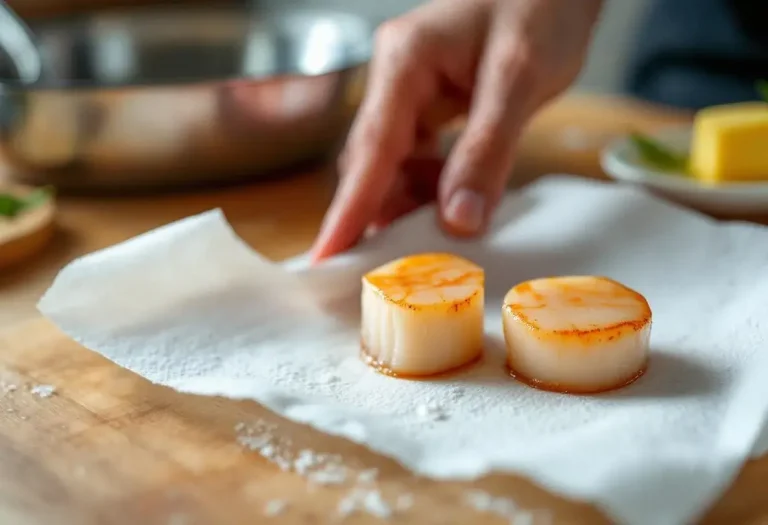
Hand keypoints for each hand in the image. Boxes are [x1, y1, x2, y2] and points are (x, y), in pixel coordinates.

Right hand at [311, 0, 603, 261]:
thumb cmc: (540, 7)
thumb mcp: (518, 79)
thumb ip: (485, 151)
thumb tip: (458, 221)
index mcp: (404, 61)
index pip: (370, 148)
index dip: (349, 208)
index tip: (326, 256)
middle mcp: (396, 79)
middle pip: (373, 161)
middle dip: (377, 213)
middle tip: (380, 270)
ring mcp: (411, 92)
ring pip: (394, 164)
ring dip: (409, 204)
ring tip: (426, 243)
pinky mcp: (431, 105)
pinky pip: (419, 157)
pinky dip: (431, 188)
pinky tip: (450, 207)